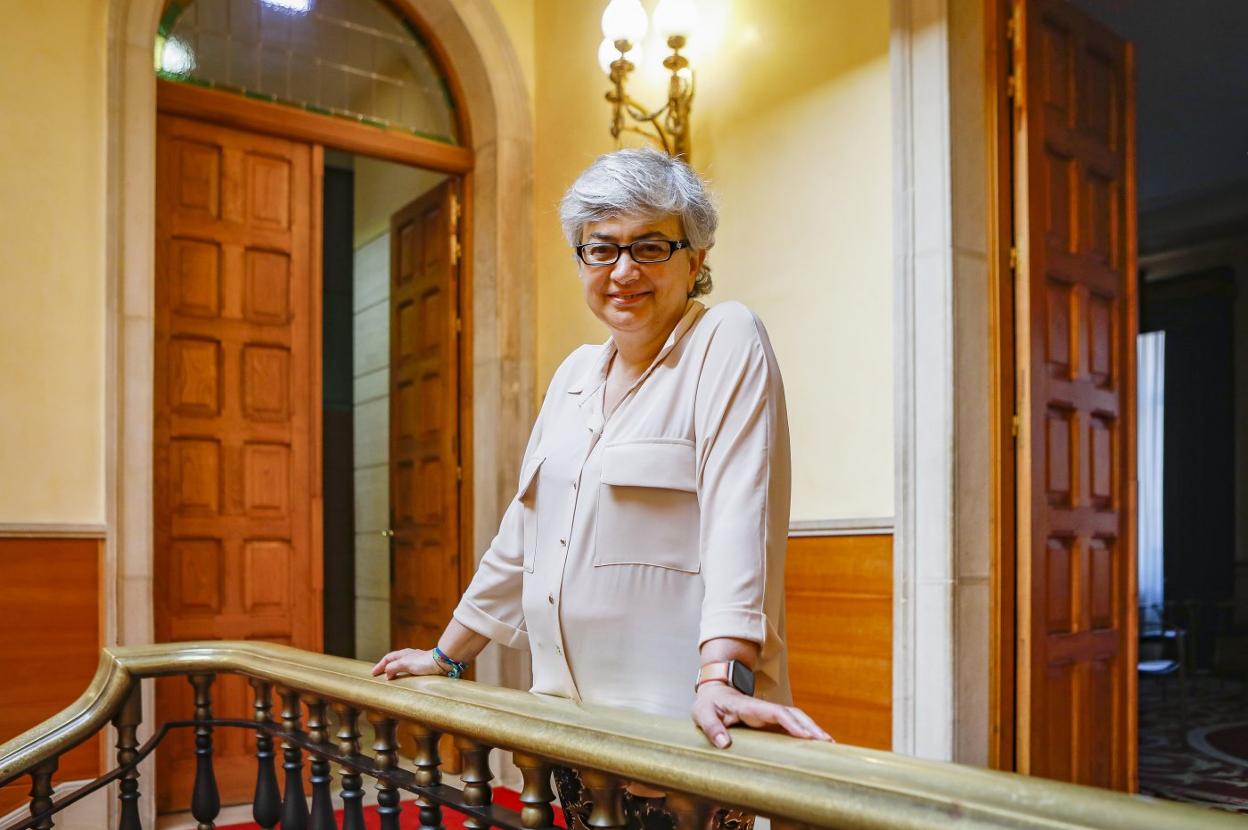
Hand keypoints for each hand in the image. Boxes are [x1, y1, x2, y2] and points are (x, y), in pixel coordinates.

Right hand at [371, 648, 442, 679]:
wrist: (441, 663)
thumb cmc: (423, 662)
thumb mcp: (405, 664)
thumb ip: (393, 667)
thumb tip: (386, 674)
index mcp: (403, 654)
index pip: (388, 658)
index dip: (380, 665)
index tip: (373, 673)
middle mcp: (409, 656)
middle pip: (394, 661)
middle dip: (386, 667)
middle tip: (379, 676)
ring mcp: (416, 662)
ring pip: (401, 666)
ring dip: (394, 672)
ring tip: (390, 680)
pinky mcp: (422, 668)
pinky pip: (408, 671)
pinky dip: (403, 675)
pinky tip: (404, 680)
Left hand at [691, 682, 832, 748]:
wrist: (712, 692)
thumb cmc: (708, 704)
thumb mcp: (702, 714)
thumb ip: (711, 728)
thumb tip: (724, 744)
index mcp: (747, 706)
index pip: (773, 712)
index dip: (790, 723)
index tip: (805, 735)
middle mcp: (762, 708)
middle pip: (792, 713)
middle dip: (810, 726)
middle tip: (827, 742)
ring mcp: (767, 712)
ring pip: (795, 716)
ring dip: (812, 728)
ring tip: (830, 744)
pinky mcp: (769, 719)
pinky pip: (791, 723)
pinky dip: (806, 731)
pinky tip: (816, 743)